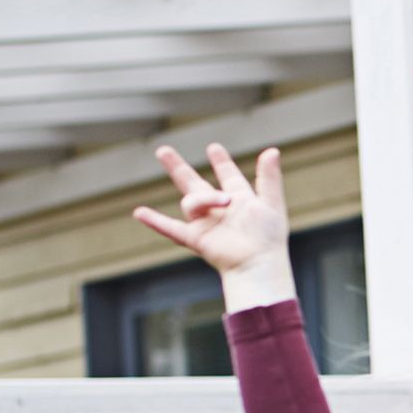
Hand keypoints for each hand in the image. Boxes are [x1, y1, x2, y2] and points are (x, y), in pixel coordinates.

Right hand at [136, 144, 291, 307]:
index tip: (213, 148)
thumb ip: (269, 177)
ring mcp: (207, 224)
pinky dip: (156, 221)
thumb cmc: (269, 237)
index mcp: (240, 200)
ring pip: (191, 203)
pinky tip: (139, 213)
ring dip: (205, 198)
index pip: (228, 176)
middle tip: (163, 151)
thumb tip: (272, 150)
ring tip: (225, 200)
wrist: (259, 264)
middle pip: (193, 184)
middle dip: (178, 167)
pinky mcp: (197, 239)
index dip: (221, 162)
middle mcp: (219, 210)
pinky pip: (171, 229)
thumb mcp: (271, 202)